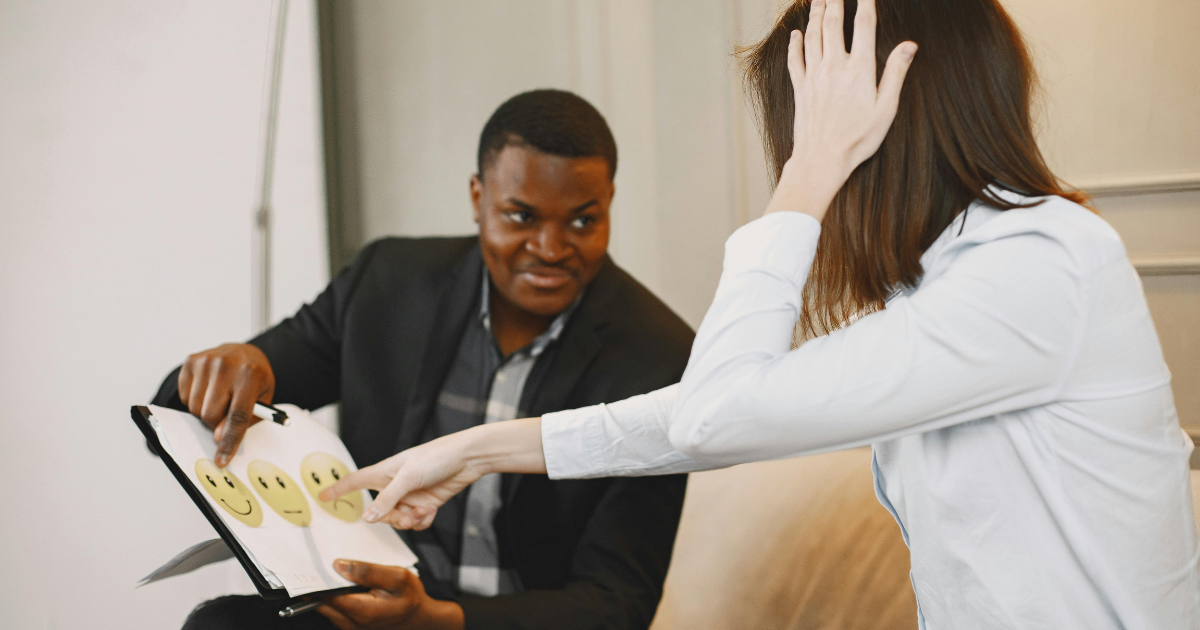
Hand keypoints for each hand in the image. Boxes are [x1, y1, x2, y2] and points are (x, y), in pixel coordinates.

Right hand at [177, 343, 274, 466]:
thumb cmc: (255, 380)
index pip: (238, 416)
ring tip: (220, 398)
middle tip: (225, 414)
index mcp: (251, 375)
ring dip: (205, 412)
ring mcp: (207, 361)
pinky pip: (184, 397)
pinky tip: (209, 389)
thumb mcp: (263, 399)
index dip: (229, 441)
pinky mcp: (191, 361)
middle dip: (216, 424)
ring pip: (195, 408)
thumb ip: (245, 421)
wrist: (244, 352)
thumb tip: (216, 437)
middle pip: (211, 415)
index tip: (222, 460)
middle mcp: (227, 365)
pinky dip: (195, 400)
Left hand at [317, 560, 462, 629]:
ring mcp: (349, 627)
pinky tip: (342, 584)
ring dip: (325, 590)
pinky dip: (333, 597)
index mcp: (362, 611)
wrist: (418, 618)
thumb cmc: (410, 598)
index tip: (314, 563)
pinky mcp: (349, 625)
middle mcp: (351, 623)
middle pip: (321, 603)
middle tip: (318, 564)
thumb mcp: (398, 577)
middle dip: (319, 584)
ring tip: (331, 572)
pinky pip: (332, 610)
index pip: (327, 595)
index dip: (319, 578)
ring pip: (325, 608)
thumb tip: (340, 565)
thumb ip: (369, 571)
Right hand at [323, 430, 484, 529]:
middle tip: (406, 514)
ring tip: (423, 509)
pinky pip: (416, 522)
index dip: (338, 489)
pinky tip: (432, 509)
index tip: (321, 496)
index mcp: (384, 472)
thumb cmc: (436, 457)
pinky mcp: (425, 503)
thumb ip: (387, 499)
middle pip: (379, 512)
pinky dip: (423, 519)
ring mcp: (410, 495)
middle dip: (392, 518)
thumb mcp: (408, 477)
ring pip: (398, 520)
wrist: (467, 459)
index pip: (355, 481)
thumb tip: (367, 518)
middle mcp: (395, 485)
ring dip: (410, 519)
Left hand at [765, 0, 916, 219]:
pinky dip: (794, 44)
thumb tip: (909, 45)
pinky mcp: (800, 88)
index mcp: (859, 69)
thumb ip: (896, 73)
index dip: (865, 3)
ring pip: (812, 36)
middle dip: (835, 1)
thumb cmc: (858, 139)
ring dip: (814, 14)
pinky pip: (795, 59)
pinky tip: (794, 33)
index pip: (863, 25)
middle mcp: (834, 66)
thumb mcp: (886, 108)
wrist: (821, 159)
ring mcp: (814, 76)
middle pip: (832, 24)